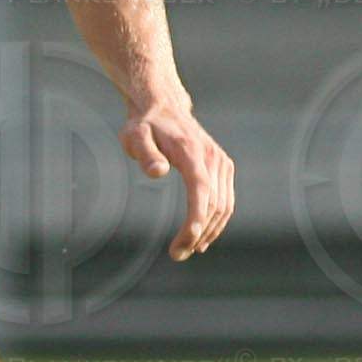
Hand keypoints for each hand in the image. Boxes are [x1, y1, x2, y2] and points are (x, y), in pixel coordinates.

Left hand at [121, 94, 234, 262]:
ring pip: (224, 206)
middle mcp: (212, 158)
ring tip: (188, 251)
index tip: (183, 243)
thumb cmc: (145, 125)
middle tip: (177, 255)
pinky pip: (226, 200)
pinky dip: (217, 221)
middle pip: (214, 205)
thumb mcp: (134, 135)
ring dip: (209, 232)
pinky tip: (203, 236)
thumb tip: (157, 172)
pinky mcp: (223, 167)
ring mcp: (221, 162)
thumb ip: (145, 153)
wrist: (164, 106)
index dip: (196, 221)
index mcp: (192, 152)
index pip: (201, 192)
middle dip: (197, 234)